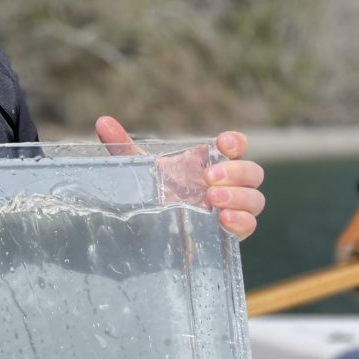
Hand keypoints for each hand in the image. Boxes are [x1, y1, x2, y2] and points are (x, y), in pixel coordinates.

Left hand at [95, 116, 264, 240]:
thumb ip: (122, 147)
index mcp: (208, 165)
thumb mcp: (136, 172)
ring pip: (256, 199)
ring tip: (213, 200)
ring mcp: (230, 210)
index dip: (235, 142)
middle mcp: (225, 185)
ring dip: (240, 197)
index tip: (222, 144)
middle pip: (253, 172)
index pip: (235, 147)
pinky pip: (249, 226)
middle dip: (236, 172)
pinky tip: (223, 220)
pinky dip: (241, 221)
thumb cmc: (149, 197)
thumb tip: (102, 122)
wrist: (146, 237)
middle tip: (208, 179)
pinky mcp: (228, 235)